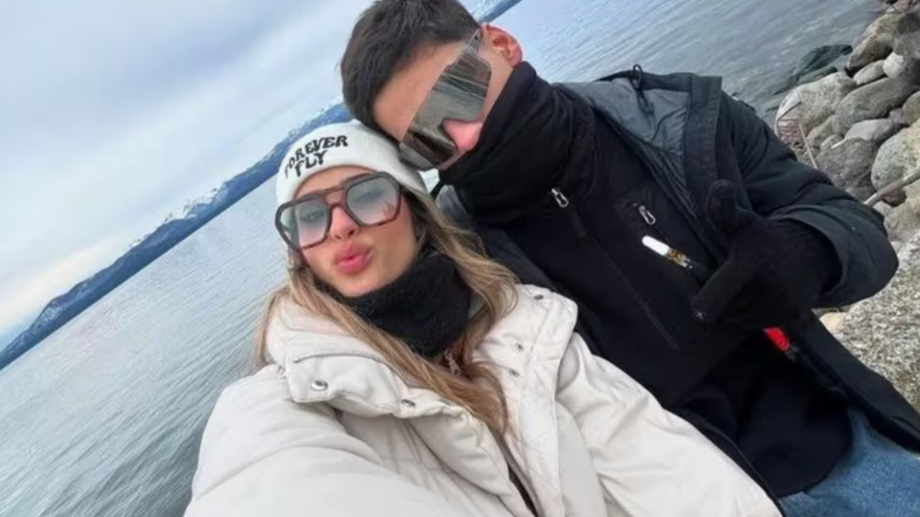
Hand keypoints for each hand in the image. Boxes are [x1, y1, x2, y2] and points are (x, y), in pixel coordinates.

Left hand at [691, 181, 836, 327]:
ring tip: (749, 284)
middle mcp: (767, 289)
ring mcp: (780, 307)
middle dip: (720, 298)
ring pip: (737, 319)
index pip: (719, 293)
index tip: (696, 308)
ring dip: (735, 307)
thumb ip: (723, 210)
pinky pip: (755, 325)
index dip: (704, 303)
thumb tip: (719, 186)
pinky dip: (751, 314)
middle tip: (732, 279)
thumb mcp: (742, 222)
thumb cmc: (763, 238)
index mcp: (749, 264)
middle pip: (722, 309)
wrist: (811, 253)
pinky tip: (761, 295)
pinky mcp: (790, 319)